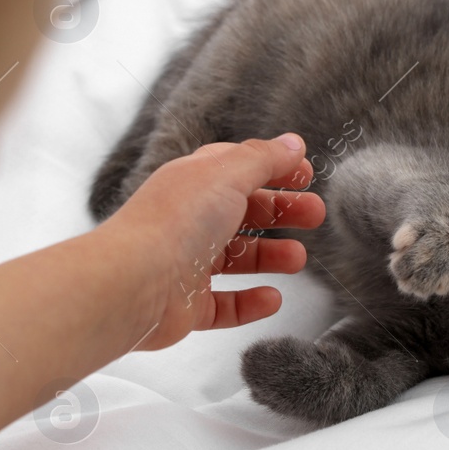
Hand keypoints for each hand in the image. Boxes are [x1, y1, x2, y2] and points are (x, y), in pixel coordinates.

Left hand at [99, 134, 325, 351]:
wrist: (134, 282)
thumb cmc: (176, 222)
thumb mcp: (227, 174)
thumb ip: (264, 159)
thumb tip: (292, 143)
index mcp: (193, 183)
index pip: (236, 169)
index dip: (272, 168)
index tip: (306, 175)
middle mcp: (188, 221)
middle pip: (241, 213)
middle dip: (281, 212)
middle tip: (315, 215)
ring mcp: (185, 265)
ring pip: (235, 260)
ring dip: (269, 257)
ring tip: (297, 258)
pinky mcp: (186, 306)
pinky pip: (223, 305)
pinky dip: (249, 302)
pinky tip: (273, 297)